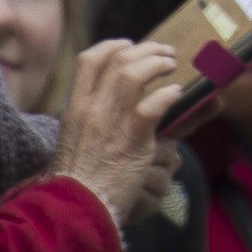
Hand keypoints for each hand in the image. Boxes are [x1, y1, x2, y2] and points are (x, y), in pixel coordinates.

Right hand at [56, 40, 192, 222]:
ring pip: (133, 74)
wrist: (75, 208)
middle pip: (117, 61)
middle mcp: (91, 109)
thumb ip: (94, 121)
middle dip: (145, 50)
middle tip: (164, 53)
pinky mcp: (131, 141)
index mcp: (74, 108)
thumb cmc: (78, 180)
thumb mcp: (75, 142)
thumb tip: (118, 107)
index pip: (87, 61)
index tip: (129, 44)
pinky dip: (168, 95)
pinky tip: (176, 94)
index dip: (111, 45)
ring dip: (157, 64)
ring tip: (172, 65)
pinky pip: (153, 106)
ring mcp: (111, 123)